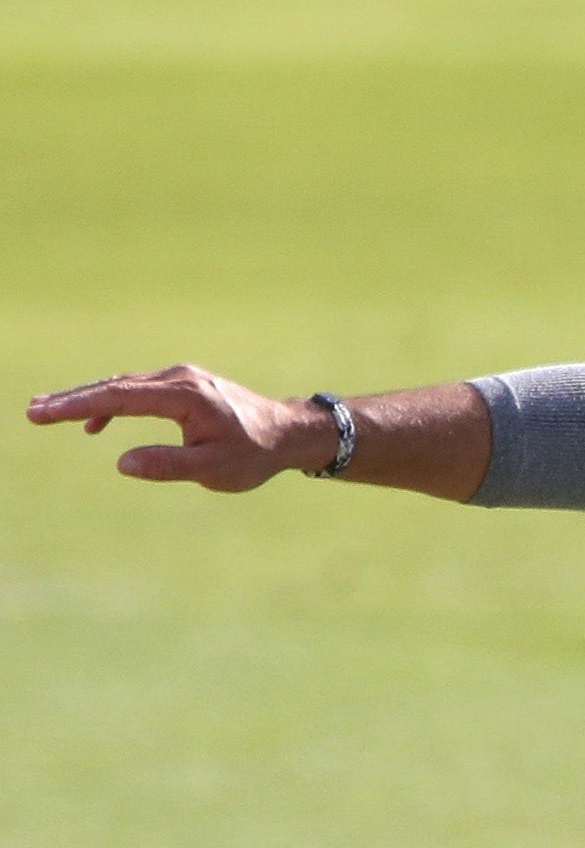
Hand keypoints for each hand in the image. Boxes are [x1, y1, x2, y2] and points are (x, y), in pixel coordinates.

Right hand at [25, 365, 335, 491]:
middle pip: (115, 386)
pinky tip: (96, 424)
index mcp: (185, 396)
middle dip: (72, 399)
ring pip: (125, 386)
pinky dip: (114, 402)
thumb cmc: (254, 454)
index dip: (77, 406)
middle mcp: (181, 379)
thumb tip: (123, 461)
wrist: (289, 433)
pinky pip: (140, 391)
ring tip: (49, 412)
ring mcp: (183, 379)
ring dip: (88, 398)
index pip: (119, 398)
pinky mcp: (186, 386)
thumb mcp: (214, 468)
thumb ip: (168, 465)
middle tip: (32, 411)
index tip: (43, 414)